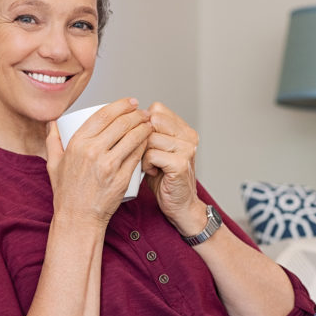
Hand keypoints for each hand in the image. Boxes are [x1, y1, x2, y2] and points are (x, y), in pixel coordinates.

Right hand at [45, 98, 151, 225]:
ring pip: (133, 137)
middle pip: (121, 123)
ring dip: (144, 127)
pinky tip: (148, 140)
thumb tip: (52, 122)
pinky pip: (137, 155)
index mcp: (77, 144)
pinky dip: (145, 144)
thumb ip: (52, 140)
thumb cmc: (66, 192)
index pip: (103, 115)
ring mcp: (109, 165)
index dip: (120, 105)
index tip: (130, 102)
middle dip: (136, 114)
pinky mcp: (122, 178)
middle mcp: (93, 152)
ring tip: (149, 123)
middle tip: (143, 112)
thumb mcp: (53, 164)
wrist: (78, 218)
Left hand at [141, 102, 207, 235]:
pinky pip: (151, 154)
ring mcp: (186, 149)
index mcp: (184, 130)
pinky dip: (146, 164)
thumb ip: (149, 134)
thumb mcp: (157, 151)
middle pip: (152, 120)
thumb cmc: (164, 179)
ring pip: (149, 137)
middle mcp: (188, 136)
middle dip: (141, 136)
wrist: (180, 205)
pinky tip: (152, 172)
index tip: (141, 139)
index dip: (143, 123)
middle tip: (144, 153)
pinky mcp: (180, 163)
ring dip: (142, 152)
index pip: (157, 109)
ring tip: (148, 165)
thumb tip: (126, 118)